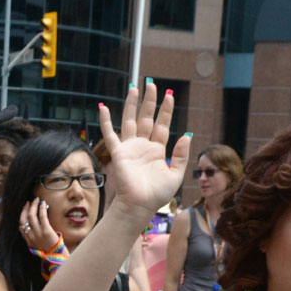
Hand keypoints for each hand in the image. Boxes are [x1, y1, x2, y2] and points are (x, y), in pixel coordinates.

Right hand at [18, 198, 62, 253]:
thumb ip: (34, 238)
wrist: (57, 258)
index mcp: (28, 240)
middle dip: (26, 208)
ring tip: (36, 200)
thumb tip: (35, 227)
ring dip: (33, 206)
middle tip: (30, 202)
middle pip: (24, 219)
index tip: (25, 209)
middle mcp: (30, 236)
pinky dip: (41, 208)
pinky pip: (42, 217)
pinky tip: (43, 203)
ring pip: (32, 216)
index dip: (22, 215)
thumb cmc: (50, 251)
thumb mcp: (38, 246)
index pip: (21, 226)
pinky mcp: (46, 231)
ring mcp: (38, 233)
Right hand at [98, 83, 190, 220]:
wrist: (139, 205)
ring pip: (130, 121)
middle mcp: (143, 146)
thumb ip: (181, 155)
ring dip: (131, 105)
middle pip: (146, 118)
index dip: (166, 111)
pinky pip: (110, 135)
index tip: (169, 96)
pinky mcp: (119, 153)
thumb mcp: (176, 174)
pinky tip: (103, 108)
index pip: (162, 125)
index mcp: (157, 150)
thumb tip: (187, 134)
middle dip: (149, 102)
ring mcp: (130, 148)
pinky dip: (106, 122)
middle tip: (151, 85)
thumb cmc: (157, 194)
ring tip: (134, 88)